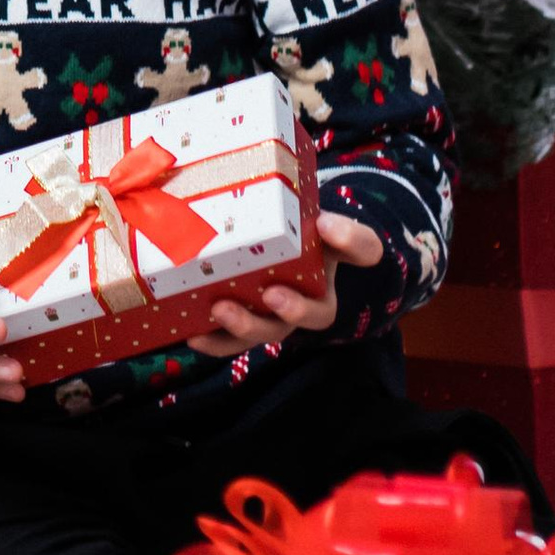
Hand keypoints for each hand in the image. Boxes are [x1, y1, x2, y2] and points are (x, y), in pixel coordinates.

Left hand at [186, 207, 383, 360]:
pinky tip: (194, 336)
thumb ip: (324, 216)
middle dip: (294, 308)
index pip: (360, 248)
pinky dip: (215, 341)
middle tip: (273, 294)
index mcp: (333, 255)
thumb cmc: (284, 231)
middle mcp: (310, 295)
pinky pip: (233, 340)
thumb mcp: (304, 213)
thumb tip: (326, 224)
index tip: (325, 226)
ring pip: (268, 331)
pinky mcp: (244, 322)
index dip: (348, 240)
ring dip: (246, 326)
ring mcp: (275, 314)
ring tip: (222, 310)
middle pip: (311, 313)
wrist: (262, 245)